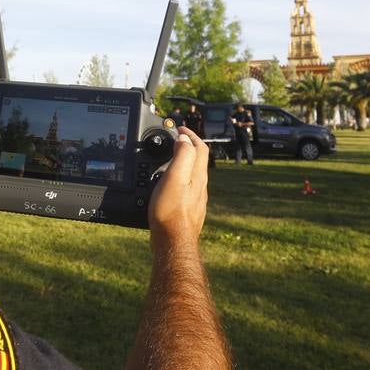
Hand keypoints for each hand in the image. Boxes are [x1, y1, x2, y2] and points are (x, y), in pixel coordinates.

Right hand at [147, 127, 208, 246]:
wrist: (173, 241)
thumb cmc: (171, 211)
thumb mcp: (174, 178)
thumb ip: (182, 156)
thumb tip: (184, 139)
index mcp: (198, 176)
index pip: (200, 147)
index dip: (191, 134)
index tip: (179, 128)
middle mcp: (200, 186)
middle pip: (199, 160)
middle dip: (188, 146)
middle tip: (175, 140)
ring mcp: (196, 198)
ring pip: (194, 174)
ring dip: (184, 161)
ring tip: (170, 158)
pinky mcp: (189, 209)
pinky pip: (187, 187)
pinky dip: (180, 177)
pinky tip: (169, 184)